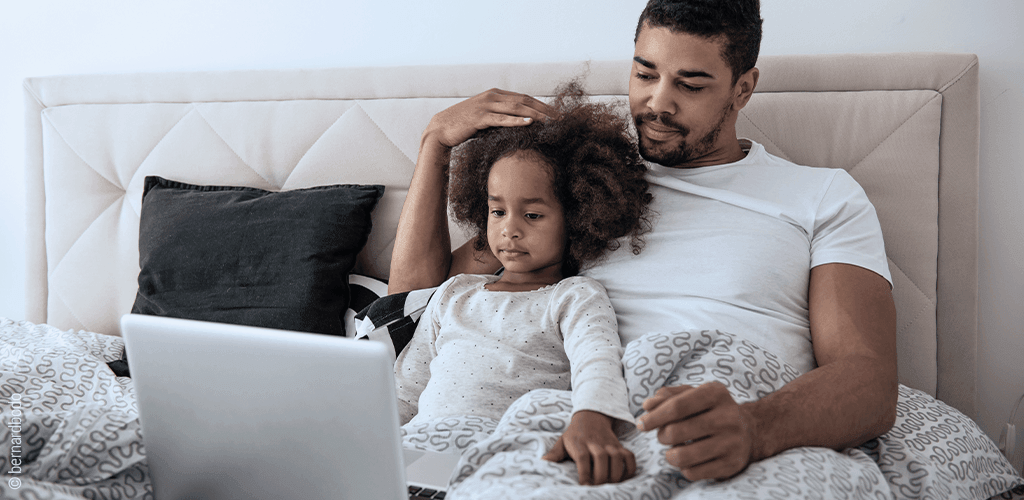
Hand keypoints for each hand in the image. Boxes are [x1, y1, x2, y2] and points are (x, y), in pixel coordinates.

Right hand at [423, 88, 555, 148]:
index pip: (525, 98)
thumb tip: (519, 126)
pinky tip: (529, 123)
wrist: (441, 129)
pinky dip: (516, 120)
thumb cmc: (464, 126)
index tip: (558, 114)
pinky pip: (501, 118)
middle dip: (545, 110)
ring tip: (551, 122)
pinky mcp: (479, 118)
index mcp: (496, 95)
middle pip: (525, 101)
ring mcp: (485, 105)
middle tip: (561, 119)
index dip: (543, 105)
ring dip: (536, 114)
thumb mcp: (486, 119)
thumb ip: (501, 117)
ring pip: (516, 108)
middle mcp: (492, 96)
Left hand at [542, 410, 635, 484]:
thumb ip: (554, 454)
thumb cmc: (574, 435)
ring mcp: (609, 444)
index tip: (584, 487)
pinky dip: (630, 469)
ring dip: (615, 474)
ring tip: (610, 486)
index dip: (584, 474)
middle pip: (601, 459)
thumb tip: (542, 463)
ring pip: (617, 458)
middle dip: (600, 477)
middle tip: (597, 489)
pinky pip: (629, 457)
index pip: (582, 459)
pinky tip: (623, 478)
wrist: (591, 416)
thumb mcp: (562, 441)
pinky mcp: (620, 446)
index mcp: (579, 443)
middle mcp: (596, 443)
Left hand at [636, 382, 754, 480]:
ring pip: (682, 456)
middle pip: (676, 432)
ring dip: (669, 455)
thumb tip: (648, 406)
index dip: (654, 417)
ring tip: (674, 449)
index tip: (641, 424)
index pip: (677, 406)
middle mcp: (728, 417)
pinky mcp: (731, 464)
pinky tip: (690, 459)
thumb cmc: (710, 410)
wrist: (749, 431)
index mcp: (716, 393)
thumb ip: (668, 396)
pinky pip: (693, 473)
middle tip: (664, 435)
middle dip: (661, 435)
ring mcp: (732, 442)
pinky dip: (684, 468)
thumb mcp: (693, 394)